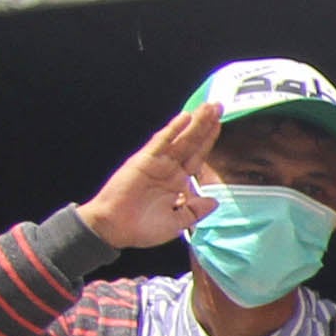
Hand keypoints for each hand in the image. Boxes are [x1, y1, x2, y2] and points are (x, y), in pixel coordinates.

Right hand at [79, 103, 220, 249]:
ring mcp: (157, 163)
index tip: (220, 124)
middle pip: (192, 143)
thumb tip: (215, 201)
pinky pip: (161, 142)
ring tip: (209, 107)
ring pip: (181, 139)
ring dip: (195, 123)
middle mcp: (169, 169)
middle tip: (219, 106)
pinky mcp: (144, 160)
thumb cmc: (142, 228)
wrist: (114, 229)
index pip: (198, 157)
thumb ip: (195, 211)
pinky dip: (173, 130)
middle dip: (206, 125)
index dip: (209, 141)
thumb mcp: (177, 223)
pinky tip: (185, 118)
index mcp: (177, 182)